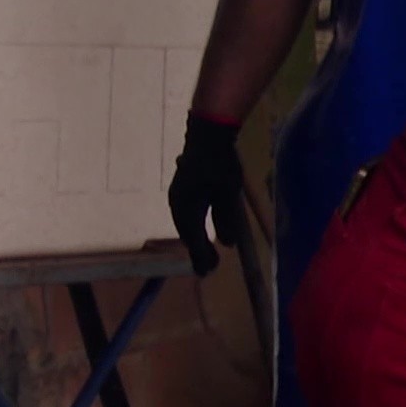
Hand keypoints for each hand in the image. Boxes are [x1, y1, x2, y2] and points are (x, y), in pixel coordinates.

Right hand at [168, 114, 246, 276]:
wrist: (207, 134)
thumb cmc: (219, 163)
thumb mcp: (228, 194)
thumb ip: (227, 219)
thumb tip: (227, 244)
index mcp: (186, 206)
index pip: (194, 238)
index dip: (202, 255)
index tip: (210, 271)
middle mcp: (177, 203)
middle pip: (187, 234)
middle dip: (197, 252)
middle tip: (208, 270)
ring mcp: (178, 195)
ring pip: (185, 225)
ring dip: (195, 241)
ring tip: (204, 256)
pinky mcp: (183, 190)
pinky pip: (186, 215)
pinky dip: (193, 228)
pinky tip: (200, 233)